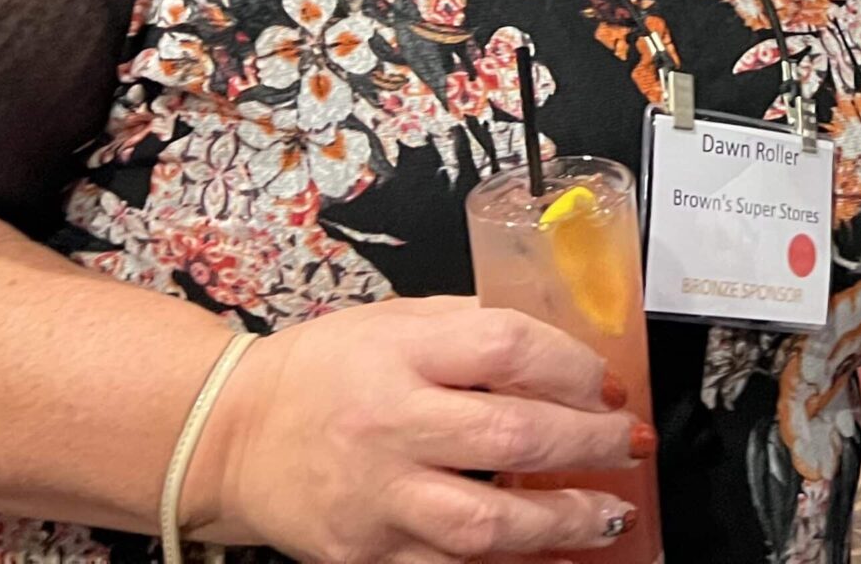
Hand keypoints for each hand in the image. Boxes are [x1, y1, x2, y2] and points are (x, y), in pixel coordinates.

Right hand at [185, 296, 647, 561]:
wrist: (233, 434)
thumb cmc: (324, 370)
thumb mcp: (396, 321)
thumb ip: (473, 327)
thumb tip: (565, 344)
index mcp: (399, 351)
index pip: (506, 347)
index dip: (572, 366)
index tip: (608, 383)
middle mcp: (388, 424)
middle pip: (510, 435)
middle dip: (588, 444)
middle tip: (627, 445)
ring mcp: (376, 498)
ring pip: (485, 523)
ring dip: (562, 522)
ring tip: (609, 515)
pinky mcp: (366, 555)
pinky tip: (545, 552)